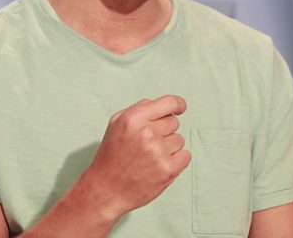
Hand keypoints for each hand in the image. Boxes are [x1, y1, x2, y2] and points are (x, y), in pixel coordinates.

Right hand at [81, 95, 190, 219]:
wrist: (107, 189)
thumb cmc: (112, 156)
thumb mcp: (116, 124)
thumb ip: (138, 110)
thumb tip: (160, 105)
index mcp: (134, 119)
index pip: (169, 103)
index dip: (178, 104)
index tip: (180, 108)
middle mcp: (146, 133)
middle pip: (174, 122)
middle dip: (164, 130)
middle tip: (148, 144)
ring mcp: (158, 152)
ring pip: (179, 140)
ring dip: (169, 147)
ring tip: (150, 157)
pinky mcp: (168, 170)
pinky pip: (185, 156)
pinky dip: (177, 161)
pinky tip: (159, 165)